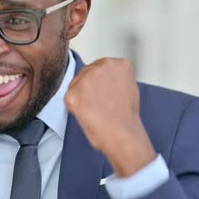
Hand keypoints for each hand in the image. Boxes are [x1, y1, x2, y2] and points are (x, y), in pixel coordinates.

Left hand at [64, 58, 155, 176]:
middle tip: (101, 106)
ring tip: (97, 111)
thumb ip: (115, 77)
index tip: (108, 96)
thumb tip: (102, 78)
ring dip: (82, 98)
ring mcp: (86, 78)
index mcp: (118, 63)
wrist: (123, 135)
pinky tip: (89, 115)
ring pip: (76, 86)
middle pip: (86, 74)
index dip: (102, 85)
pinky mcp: (73, 92)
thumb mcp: (129, 87)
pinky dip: (75, 109)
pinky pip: (69, 99)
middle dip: (90, 89)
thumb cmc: (126, 117)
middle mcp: (101, 65)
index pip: (100, 68)